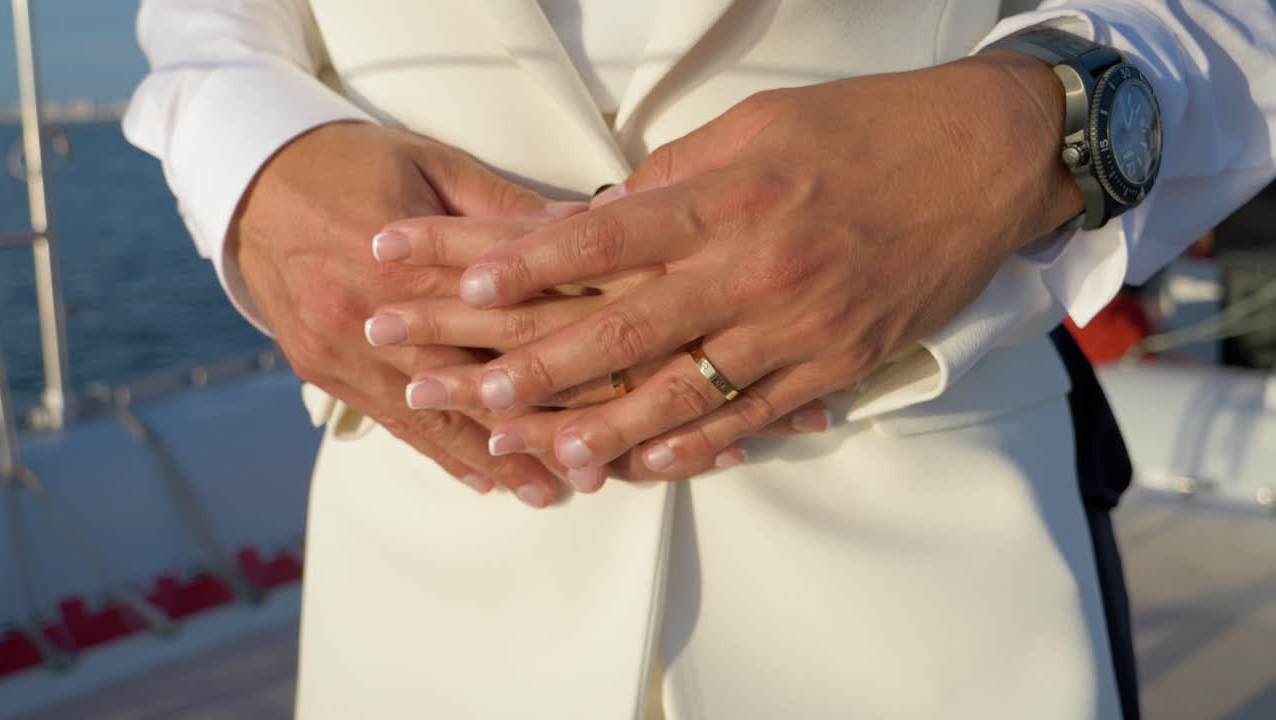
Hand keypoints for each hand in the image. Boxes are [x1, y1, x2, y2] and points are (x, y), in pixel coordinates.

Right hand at [231, 121, 583, 506]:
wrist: (249, 180)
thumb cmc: (353, 162)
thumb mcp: (435, 166)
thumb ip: (505, 212)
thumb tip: (587, 232)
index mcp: (397, 263)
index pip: (492, 324)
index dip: (553, 368)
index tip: (608, 403)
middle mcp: (364, 317)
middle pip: (465, 387)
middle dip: (530, 435)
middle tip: (589, 475)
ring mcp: (337, 351)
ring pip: (429, 418)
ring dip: (490, 459)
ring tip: (545, 493)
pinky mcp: (321, 370)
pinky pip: (388, 422)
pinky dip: (439, 452)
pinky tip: (480, 480)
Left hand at [408, 50, 1082, 475]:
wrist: (986, 159)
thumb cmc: (867, 128)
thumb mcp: (761, 125)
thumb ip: (678, 176)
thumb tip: (605, 211)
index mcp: (730, 196)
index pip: (606, 234)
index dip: (526, 260)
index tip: (459, 278)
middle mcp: (757, 268)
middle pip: (626, 326)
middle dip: (538, 364)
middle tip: (468, 392)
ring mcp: (799, 326)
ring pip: (685, 392)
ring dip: (603, 427)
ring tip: (538, 453)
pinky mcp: (837, 365)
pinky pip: (756, 419)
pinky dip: (698, 448)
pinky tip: (643, 468)